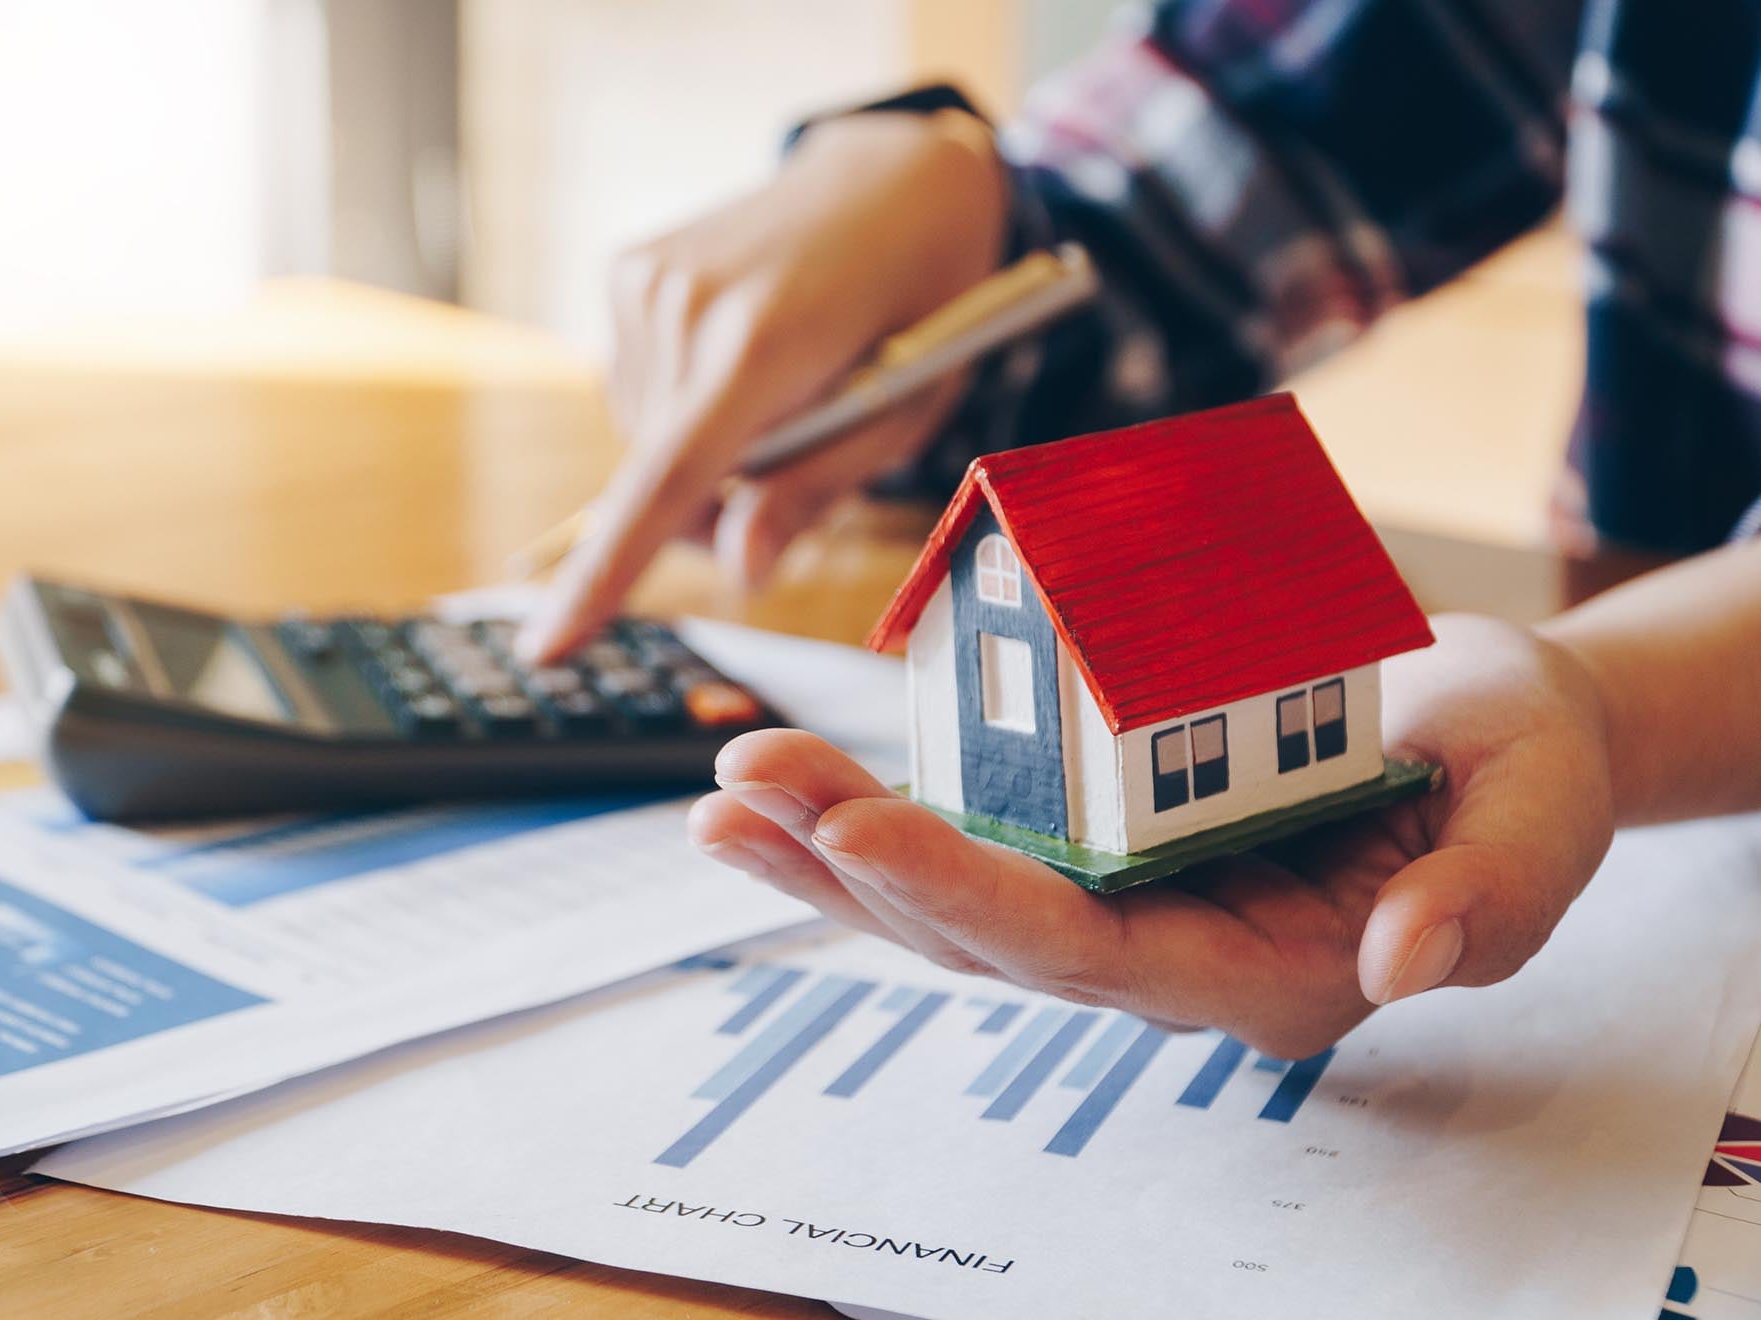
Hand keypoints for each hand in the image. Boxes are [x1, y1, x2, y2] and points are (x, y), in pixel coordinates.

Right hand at [515, 109, 1005, 662]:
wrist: (897, 178)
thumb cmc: (923, 304)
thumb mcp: (904, 413)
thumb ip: (813, 490)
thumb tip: (740, 570)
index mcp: (760, 343)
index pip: (667, 481)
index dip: (606, 574)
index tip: (547, 647)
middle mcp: (683, 305)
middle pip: (660, 479)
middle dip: (719, 504)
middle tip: (802, 455)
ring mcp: (645, 281)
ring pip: (646, 440)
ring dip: (702, 451)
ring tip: (781, 389)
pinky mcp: (626, 270)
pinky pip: (639, 390)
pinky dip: (683, 403)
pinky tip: (740, 357)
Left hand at [686, 615, 1616, 1057]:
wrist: (1488, 733)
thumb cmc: (1517, 773)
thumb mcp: (1542, 819)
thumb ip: (1491, 897)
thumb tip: (1402, 959)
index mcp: (1264, 973)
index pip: (1093, 955)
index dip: (972, 898)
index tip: (862, 831)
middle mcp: (1168, 952)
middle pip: (983, 933)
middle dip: (855, 865)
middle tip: (745, 787)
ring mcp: (1121, 895)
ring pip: (949, 896)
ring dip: (829, 844)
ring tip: (730, 783)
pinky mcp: (1093, 835)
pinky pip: (968, 831)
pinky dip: (871, 806)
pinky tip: (784, 779)